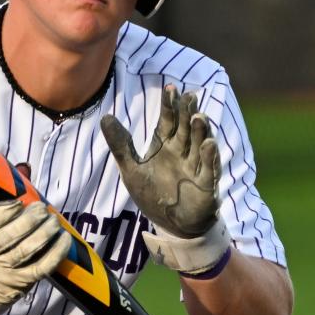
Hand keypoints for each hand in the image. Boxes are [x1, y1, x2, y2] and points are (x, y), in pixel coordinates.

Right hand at [0, 200, 71, 314]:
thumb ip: (4, 198)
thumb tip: (25, 169)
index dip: (1, 213)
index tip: (18, 203)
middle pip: (6, 238)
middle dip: (28, 221)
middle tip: (41, 209)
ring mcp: (5, 270)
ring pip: (25, 251)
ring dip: (43, 233)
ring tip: (53, 220)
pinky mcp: (24, 280)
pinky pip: (42, 267)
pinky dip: (56, 253)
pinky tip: (64, 238)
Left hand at [101, 85, 229, 273]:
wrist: (171, 225)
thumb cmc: (153, 195)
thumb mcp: (131, 169)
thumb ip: (120, 144)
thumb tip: (105, 117)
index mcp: (166, 145)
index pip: (168, 121)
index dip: (170, 106)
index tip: (170, 89)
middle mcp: (183, 152)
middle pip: (186, 128)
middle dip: (188, 113)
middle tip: (190, 96)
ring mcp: (196, 166)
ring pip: (199, 144)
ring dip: (201, 130)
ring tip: (199, 116)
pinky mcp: (205, 184)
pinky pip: (208, 169)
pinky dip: (209, 157)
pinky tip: (208, 144)